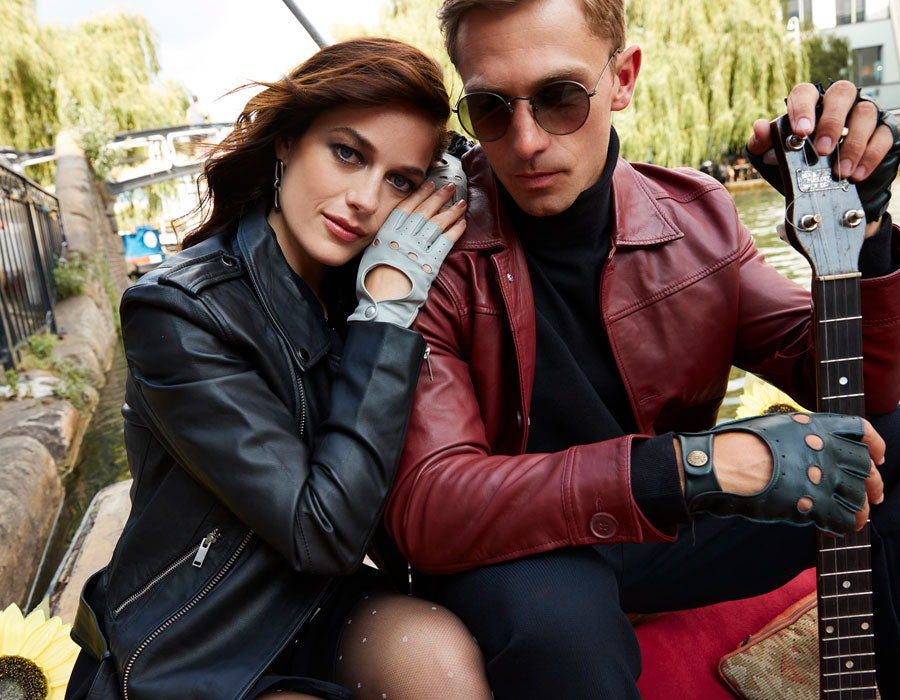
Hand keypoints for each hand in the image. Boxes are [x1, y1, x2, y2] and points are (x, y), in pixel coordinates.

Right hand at [348, 180, 465, 326]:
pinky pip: (446, 242)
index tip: (428, 184)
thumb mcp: (371, 255)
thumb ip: (382, 242)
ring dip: (451, 211)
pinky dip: (455, 231)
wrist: (381, 301)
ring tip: (461, 203)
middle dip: (439, 196)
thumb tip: (389, 236)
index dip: (419, 194)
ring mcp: (418, 249)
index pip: (406, 207)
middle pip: (425, 211)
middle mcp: (403, 237)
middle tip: (450, 187)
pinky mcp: (430, 262)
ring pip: (438, 223)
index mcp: (387, 233)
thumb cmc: (371, 282)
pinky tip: (462, 223)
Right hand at [674, 412, 877, 534]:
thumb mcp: (774, 425)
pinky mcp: (813, 504)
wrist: (722, 466)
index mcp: (816, 427)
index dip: (875, 445)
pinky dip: (844, 526)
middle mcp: (825, 450)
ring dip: (860, 509)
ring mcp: (822, 477)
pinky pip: (842, 519)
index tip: (878, 457)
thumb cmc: (738, 445)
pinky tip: (837, 528)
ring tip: (857, 517)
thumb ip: (801, 435)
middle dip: (874, 484)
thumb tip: (809, 446)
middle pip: (865, 468)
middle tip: (876, 495)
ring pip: (858, 497)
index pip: (860, 431)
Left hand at [746, 81, 899, 232]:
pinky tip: (857, 175)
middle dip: (832, 121)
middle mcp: (838, 102)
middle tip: (823, 150)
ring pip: (866, 112)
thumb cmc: (797, 161)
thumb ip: (764, 142)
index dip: (802, 108)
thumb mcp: (774, 154)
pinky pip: (883, 135)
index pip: (805, 92)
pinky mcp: (882, 130)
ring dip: (854, 143)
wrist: (823, 184)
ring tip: (841, 171)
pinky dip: (870, 156)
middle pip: (842, 93)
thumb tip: (760, 126)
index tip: (801, 131)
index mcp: (809, 104)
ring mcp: (862, 113)